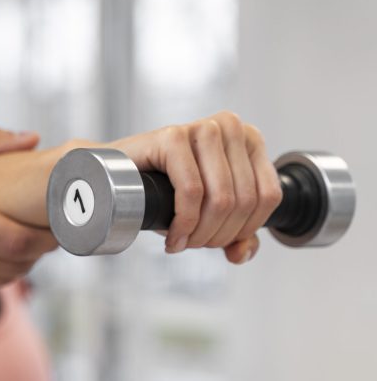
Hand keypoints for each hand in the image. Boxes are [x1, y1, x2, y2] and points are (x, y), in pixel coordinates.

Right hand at [108, 111, 282, 263]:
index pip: (268, 197)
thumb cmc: (162, 191)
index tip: (217, 243)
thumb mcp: (208, 215)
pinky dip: (183, 222)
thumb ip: (237, 235)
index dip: (244, 231)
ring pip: (221, 199)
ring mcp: (202, 128)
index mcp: (250, 140)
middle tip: (192, 244)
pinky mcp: (173, 136)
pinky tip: (171, 234)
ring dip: (199, 233)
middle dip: (216, 236)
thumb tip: (243, 253)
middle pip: (243, 201)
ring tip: (181, 241)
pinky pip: (191, 192)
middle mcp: (230, 127)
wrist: (113, 178)